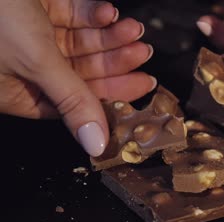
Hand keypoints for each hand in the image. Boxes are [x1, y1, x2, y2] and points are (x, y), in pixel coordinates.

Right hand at [0, 0, 154, 155]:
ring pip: (81, 41)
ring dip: (110, 36)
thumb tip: (95, 143)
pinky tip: (108, 12)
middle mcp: (23, 66)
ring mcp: (30, 34)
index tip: (142, 84)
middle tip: (143, 55)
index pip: (74, 102)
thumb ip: (72, 100)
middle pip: (83, 71)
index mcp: (17, 91)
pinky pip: (71, 14)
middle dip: (115, 62)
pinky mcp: (35, 7)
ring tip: (134, 30)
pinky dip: (92, 13)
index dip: (110, 94)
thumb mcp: (36, 61)